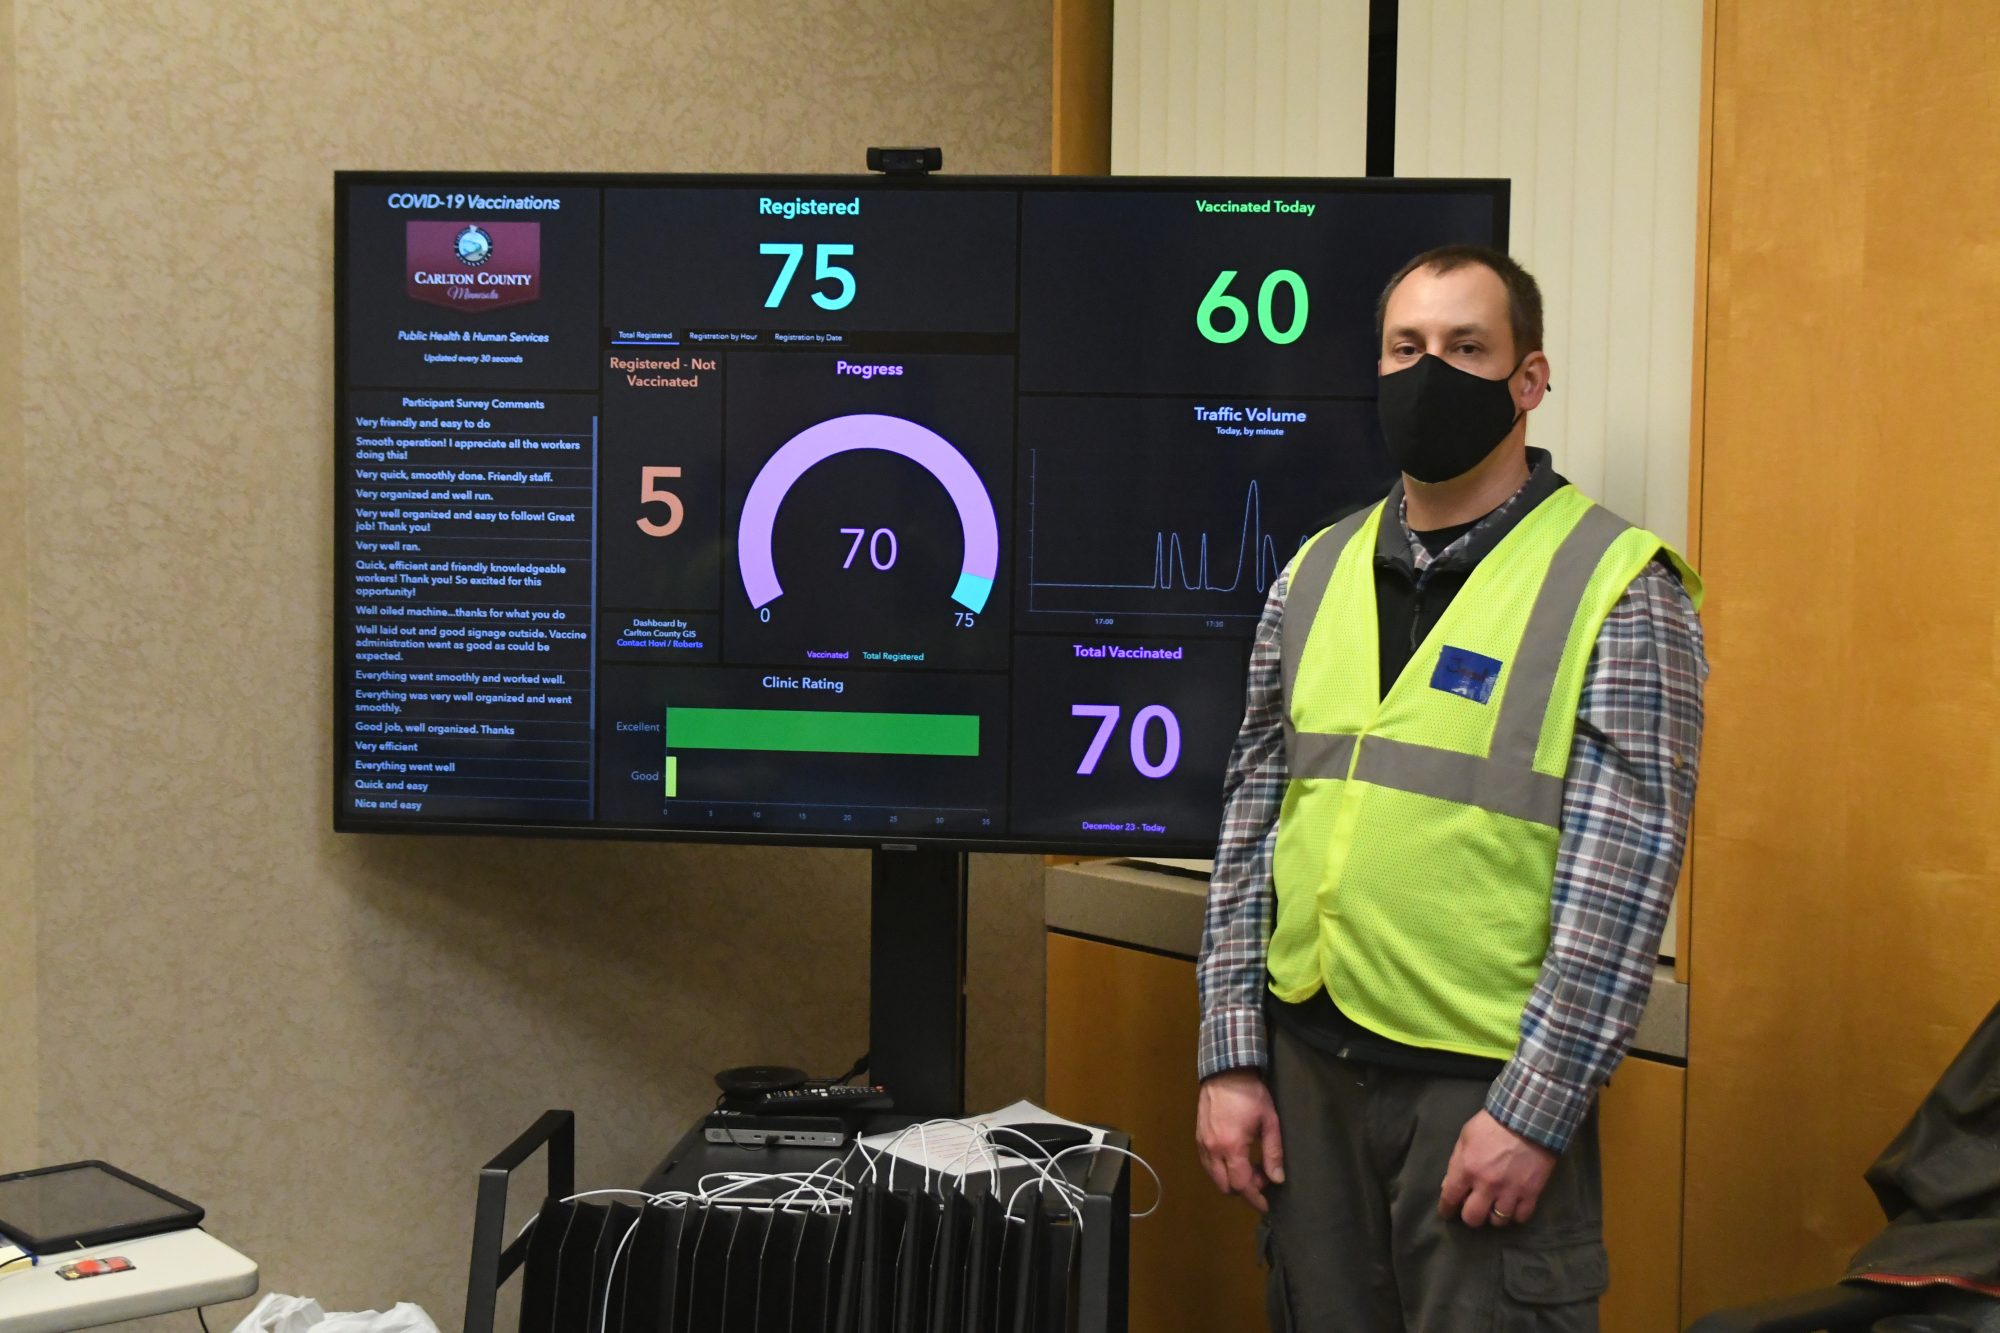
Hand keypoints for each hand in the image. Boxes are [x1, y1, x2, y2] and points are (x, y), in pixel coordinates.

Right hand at [1196, 1069, 1285, 1212]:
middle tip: (1261, 1177)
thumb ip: (1273, 1153)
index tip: (1266, 1205)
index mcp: (1231, 1147)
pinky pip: (1207, 1164)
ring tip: (1250, 1167)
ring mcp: (1202, 1144)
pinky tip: (1235, 1158)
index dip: (1255, 1198)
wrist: (1225, 1072)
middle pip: (1225, 1186)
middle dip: (1244, 1189)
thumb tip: (1277, 1179)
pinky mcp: (1198, 1138)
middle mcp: (1212, 1150)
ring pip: (1214, 1177)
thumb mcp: (1269, 1122)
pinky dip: (1221, 1169)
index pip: (1241, 1184)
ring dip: (1231, 1179)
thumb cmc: (1251, 1096)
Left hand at [1438, 1109, 1556, 1227]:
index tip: (1448, 1213)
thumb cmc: (1492, 1124)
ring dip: (1494, 1216)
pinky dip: (1515, 1214)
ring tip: (1495, 1208)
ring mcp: (1510, 1191)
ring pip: (1498, 1222)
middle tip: (1474, 1210)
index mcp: (1466, 1169)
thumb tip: (1450, 1185)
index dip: (1447, 1209)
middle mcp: (1486, 1185)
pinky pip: (1520, 1217)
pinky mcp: (1531, 1193)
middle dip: (1470, 1216)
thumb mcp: (1465, 1137)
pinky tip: (1513, 1206)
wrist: (1528, 1118)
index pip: (1450, 1198)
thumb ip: (1457, 1163)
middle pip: (1473, 1218)